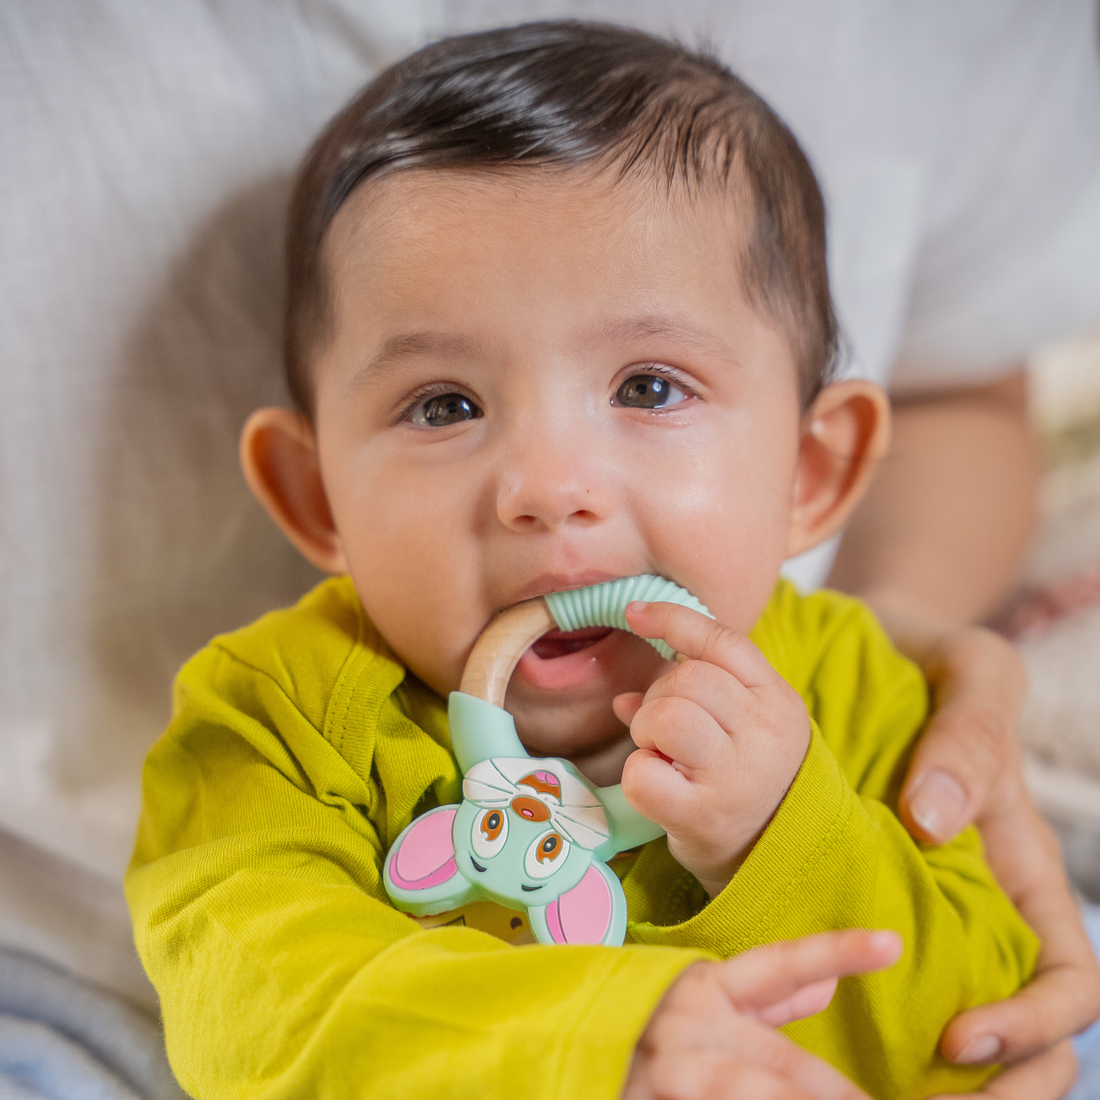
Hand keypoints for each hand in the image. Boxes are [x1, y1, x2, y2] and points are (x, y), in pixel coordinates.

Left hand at [613, 601, 810, 897]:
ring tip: (662, 755)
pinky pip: (643, 773)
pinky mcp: (702, 816)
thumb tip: (623, 697)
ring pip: (666, 715)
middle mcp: (762, 733)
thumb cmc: (748, 781)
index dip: (672, 620)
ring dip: (647, 730)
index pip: (722, 641)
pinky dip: (637, 774)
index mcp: (776, 700)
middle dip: (660, 697)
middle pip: (688, 678)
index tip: (634, 614)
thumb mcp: (742, 728)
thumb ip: (694, 697)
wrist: (778, 858)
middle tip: (666, 733)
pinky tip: (659, 787)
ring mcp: (735, 775)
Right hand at [623, 929, 901, 1099]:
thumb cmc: (652, 1020)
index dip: (834, 951)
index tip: (891, 942)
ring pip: (736, 1087)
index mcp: (712, 988)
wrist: (563, 1041)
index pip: (782, 965)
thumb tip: (830, 985)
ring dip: (780, 1098)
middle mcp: (693, 1023)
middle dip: (825, 1088)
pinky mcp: (638, 1097)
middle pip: (775, 1062)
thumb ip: (770, 998)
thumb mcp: (706, 998)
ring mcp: (666, 1067)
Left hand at [877, 608, 1099, 1097]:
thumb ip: (970, 738)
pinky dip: (868, 1010)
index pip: (1070, 980)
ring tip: (871, 1091)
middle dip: (999, 1086)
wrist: (882, 642)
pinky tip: (819, 1028)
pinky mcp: (870, 883)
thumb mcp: (972, 674)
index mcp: (1026, 865)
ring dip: (936, 1074)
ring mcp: (929, 897)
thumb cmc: (940, 659)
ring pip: (960, 1013)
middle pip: (1030, 1031)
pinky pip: (883, 963)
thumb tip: (934, 820)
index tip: (962, 1039)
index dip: (1033, 1028)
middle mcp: (984, 896)